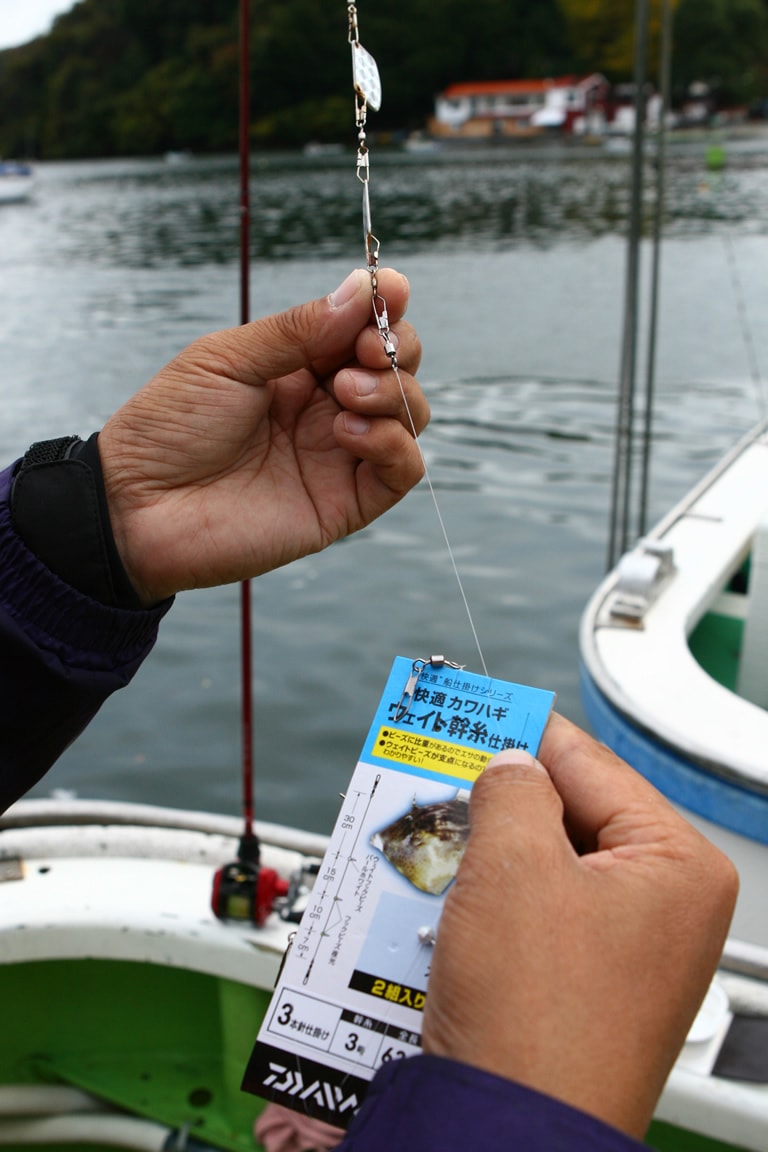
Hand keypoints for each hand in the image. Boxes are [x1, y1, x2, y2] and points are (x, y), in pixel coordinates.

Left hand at [97, 268, 427, 603]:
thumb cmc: (169, 427)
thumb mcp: (227, 359)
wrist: (138, 506)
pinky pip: (404, 471)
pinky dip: (393, 443)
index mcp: (298, 366)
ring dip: (392, 392)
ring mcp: (339, 456)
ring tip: (343, 392)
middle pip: (398, 366)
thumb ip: (298, 329)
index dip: (382, 306)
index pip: (363, 328)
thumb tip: (363, 288)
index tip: (387, 289)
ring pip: (410, 414)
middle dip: (394, 346)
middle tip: (356, 350)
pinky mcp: (345, 504)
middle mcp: (326, 408)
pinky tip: (346, 431)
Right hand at [422, 712, 737, 1138]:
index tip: (480, 708)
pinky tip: (448, 893)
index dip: (524, 732)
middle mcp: (665, 908)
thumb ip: (510, 788)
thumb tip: (508, 761)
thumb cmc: (537, 1018)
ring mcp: (627, 951)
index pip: (592, 763)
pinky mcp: (584, 985)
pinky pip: (535, 914)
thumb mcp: (513, 866)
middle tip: (446, 772)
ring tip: (440, 834)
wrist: (508, 1133)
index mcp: (677, 866)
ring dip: (489, 851)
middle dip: (501, 798)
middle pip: (571, 815)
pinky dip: (491, 898)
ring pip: (547, 866)